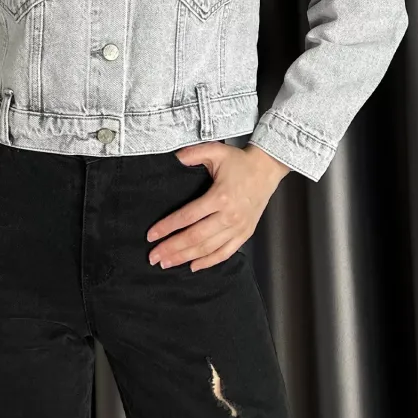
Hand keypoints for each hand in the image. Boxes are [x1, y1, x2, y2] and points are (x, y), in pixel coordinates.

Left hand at [146, 141, 289, 271]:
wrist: (267, 169)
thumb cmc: (240, 161)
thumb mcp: (216, 150)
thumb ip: (193, 153)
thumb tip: (174, 158)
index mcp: (220, 197)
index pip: (188, 216)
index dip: (167, 227)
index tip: (151, 235)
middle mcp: (229, 216)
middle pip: (195, 237)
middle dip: (172, 248)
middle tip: (153, 256)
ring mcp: (238, 227)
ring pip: (208, 248)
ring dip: (185, 258)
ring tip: (167, 263)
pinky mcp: (245, 234)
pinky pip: (225, 252)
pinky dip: (209, 262)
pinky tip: (193, 266)